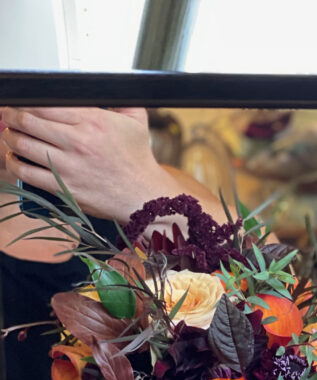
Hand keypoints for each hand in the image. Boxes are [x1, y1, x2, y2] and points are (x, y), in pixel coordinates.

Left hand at [0, 106, 177, 222]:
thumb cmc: (139, 163)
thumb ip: (120, 100)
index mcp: (92, 120)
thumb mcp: (136, 122)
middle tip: (7, 115)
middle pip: (28, 120)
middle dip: (11, 116)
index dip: (25, 101)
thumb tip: (108, 86)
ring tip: (9, 135)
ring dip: (10, 137)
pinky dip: (15, 163)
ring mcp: (69, 166)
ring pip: (23, 144)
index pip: (44, 103)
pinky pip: (28, 172)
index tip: (19, 102)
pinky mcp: (64, 188)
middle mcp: (78, 141)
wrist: (145, 199)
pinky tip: (15, 159)